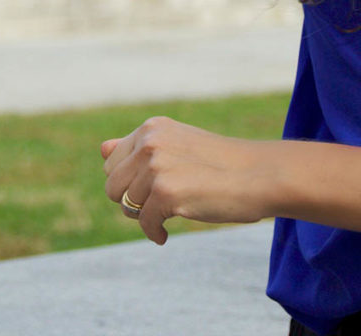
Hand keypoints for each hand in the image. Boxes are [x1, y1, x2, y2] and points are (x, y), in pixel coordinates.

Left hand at [101, 117, 270, 244]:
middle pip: (112, 186)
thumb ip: (139, 148)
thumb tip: (102, 148)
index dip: (132, 180)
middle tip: (166, 198)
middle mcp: (151, 141)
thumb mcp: (178, 147)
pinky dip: (155, 233)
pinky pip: (144, 224)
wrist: (258, 174)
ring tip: (175, 208)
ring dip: (147, 214)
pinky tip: (168, 232)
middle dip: (133, 198)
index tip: (160, 181)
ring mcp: (157, 166)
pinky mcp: (165, 192)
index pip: (112, 162)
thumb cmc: (220, 163)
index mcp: (153, 127)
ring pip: (126, 206)